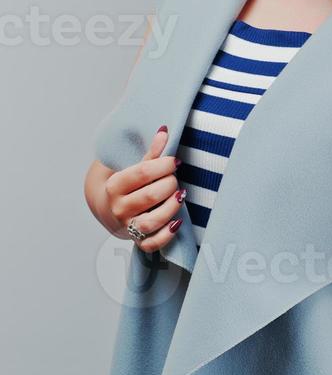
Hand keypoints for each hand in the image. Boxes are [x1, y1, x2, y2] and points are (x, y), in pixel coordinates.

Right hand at [104, 128, 185, 251]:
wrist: (107, 207)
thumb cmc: (126, 183)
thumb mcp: (133, 166)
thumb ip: (151, 153)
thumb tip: (165, 131)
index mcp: (115, 185)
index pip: (142, 173)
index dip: (163, 165)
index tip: (176, 161)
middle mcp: (119, 208)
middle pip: (149, 196)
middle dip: (169, 184)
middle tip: (175, 178)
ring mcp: (127, 226)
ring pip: (150, 222)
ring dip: (170, 208)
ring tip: (181, 196)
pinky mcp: (137, 241)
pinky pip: (152, 244)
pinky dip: (166, 235)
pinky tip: (178, 222)